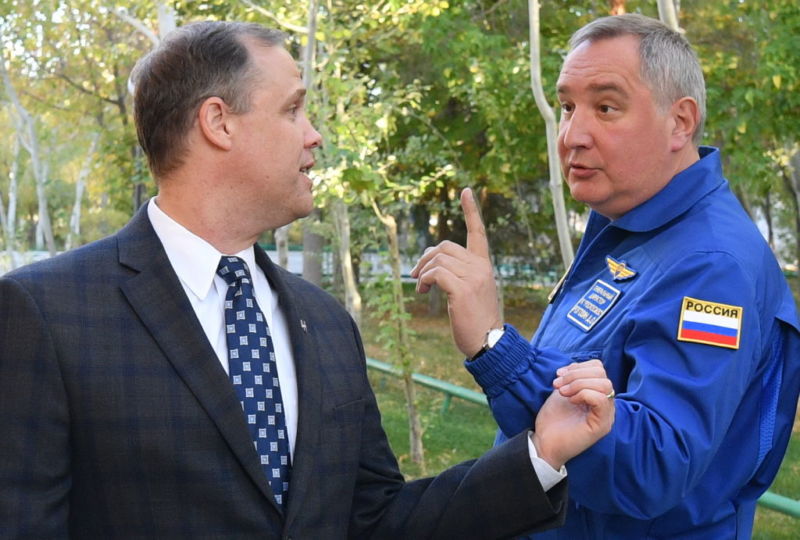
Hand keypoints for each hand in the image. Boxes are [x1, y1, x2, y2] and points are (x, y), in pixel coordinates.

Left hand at [409, 188, 501, 356]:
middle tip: (417, 276)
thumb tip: (431, 263)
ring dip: (422, 272)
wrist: (488, 342)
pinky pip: (436, 273)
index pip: (478, 232)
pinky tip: (423, 291)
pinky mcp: (462, 289)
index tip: (465, 190)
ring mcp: (473, 277)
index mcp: (483, 266)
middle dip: (425, 258)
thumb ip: (457, 273)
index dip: (471, 211)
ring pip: (438, 259)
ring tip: (420, 287)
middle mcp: (480, 267)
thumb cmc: (475, 319)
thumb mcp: (469, 291)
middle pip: (445, 246)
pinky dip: (424, 280)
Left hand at [531, 360, 614, 469]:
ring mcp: (606, 416)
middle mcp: (606, 404)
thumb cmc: (554, 419)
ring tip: (562, 393)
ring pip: (604, 385)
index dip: (578, 366)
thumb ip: (573, 378)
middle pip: (602, 375)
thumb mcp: (563, 391)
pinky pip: (601, 400)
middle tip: (558, 385)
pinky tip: (571, 401)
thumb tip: (575, 366)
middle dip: (576, 375)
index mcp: (597, 394)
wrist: (544, 442)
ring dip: (578, 384)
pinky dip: (584, 394)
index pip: (598, 368)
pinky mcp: (602, 425)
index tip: (559, 375)